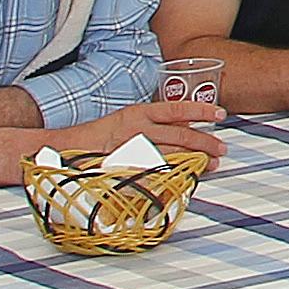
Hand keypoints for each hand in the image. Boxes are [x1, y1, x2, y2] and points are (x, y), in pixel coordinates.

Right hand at [72, 100, 227, 163]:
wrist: (67, 149)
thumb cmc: (100, 135)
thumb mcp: (129, 119)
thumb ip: (155, 122)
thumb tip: (185, 125)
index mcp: (139, 112)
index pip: (178, 108)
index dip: (202, 110)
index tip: (220, 114)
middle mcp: (138, 128)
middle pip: (181, 135)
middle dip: (205, 142)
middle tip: (222, 149)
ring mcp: (132, 150)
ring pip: (173, 155)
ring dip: (196, 161)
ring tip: (211, 164)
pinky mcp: (126, 169)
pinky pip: (155, 174)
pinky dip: (172, 177)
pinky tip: (185, 180)